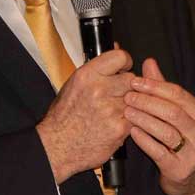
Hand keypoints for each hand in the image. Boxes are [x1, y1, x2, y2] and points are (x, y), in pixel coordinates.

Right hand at [36, 49, 133, 182]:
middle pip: (132, 79)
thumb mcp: (75, 84)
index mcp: (87, 75)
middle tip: (117, 95)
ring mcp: (111, 109)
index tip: (123, 68)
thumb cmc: (64, 116)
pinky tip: (115, 123)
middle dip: (127, 86)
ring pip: (136, 99)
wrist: (58, 146)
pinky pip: (136, 117)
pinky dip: (129, 120)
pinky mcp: (120, 127)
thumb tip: (118, 48)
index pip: (120, 57)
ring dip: (130, 104)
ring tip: (113, 110)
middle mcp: (99, 90)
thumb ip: (98, 68)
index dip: (125, 62)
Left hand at [123, 57, 194, 194]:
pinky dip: (144, 140)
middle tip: (128, 96)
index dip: (156, 86)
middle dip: (148, 101)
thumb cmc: (185, 143)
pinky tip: (133, 132)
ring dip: (144, 119)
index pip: (179, 94)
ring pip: (166, 131)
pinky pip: (159, 152)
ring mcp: (192, 152)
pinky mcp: (179, 169)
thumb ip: (164, 89)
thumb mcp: (179, 114)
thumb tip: (149, 62)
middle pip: (173, 111)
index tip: (136, 80)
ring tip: (127, 111)